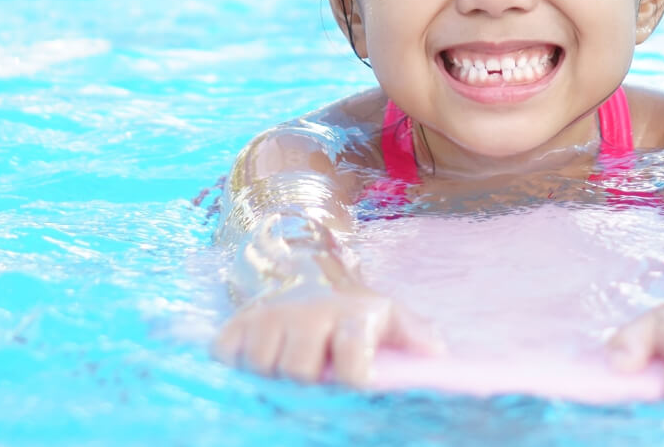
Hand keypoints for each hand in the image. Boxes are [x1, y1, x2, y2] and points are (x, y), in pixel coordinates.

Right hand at [213, 284, 442, 386]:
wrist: (310, 269)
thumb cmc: (355, 310)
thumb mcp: (391, 315)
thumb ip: (416, 335)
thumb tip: (437, 355)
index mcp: (352, 316)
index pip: (351, 356)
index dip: (352, 381)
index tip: (352, 394)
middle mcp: (309, 312)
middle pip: (298, 370)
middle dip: (305, 388)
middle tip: (314, 391)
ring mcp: (271, 314)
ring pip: (261, 366)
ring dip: (271, 381)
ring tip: (287, 380)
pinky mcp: (239, 320)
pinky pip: (226, 354)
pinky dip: (236, 368)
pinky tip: (256, 368)